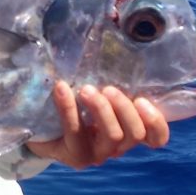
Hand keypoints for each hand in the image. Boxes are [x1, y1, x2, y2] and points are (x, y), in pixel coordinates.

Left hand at [27, 80, 169, 169]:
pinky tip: (61, 89)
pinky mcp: (75, 155)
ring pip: (113, 136)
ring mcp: (97, 153)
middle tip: (108, 89)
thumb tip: (115, 38)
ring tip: (86, 90)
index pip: (156, 138)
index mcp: (128, 131)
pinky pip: (76, 133)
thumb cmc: (74, 102)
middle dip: (125, 108)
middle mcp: (117, 146)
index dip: (156, 122)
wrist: (39, 128)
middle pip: (135, 134)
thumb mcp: (97, 91)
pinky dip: (69, 108)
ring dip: (102, 109)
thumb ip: (111, 80)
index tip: (143, 100)